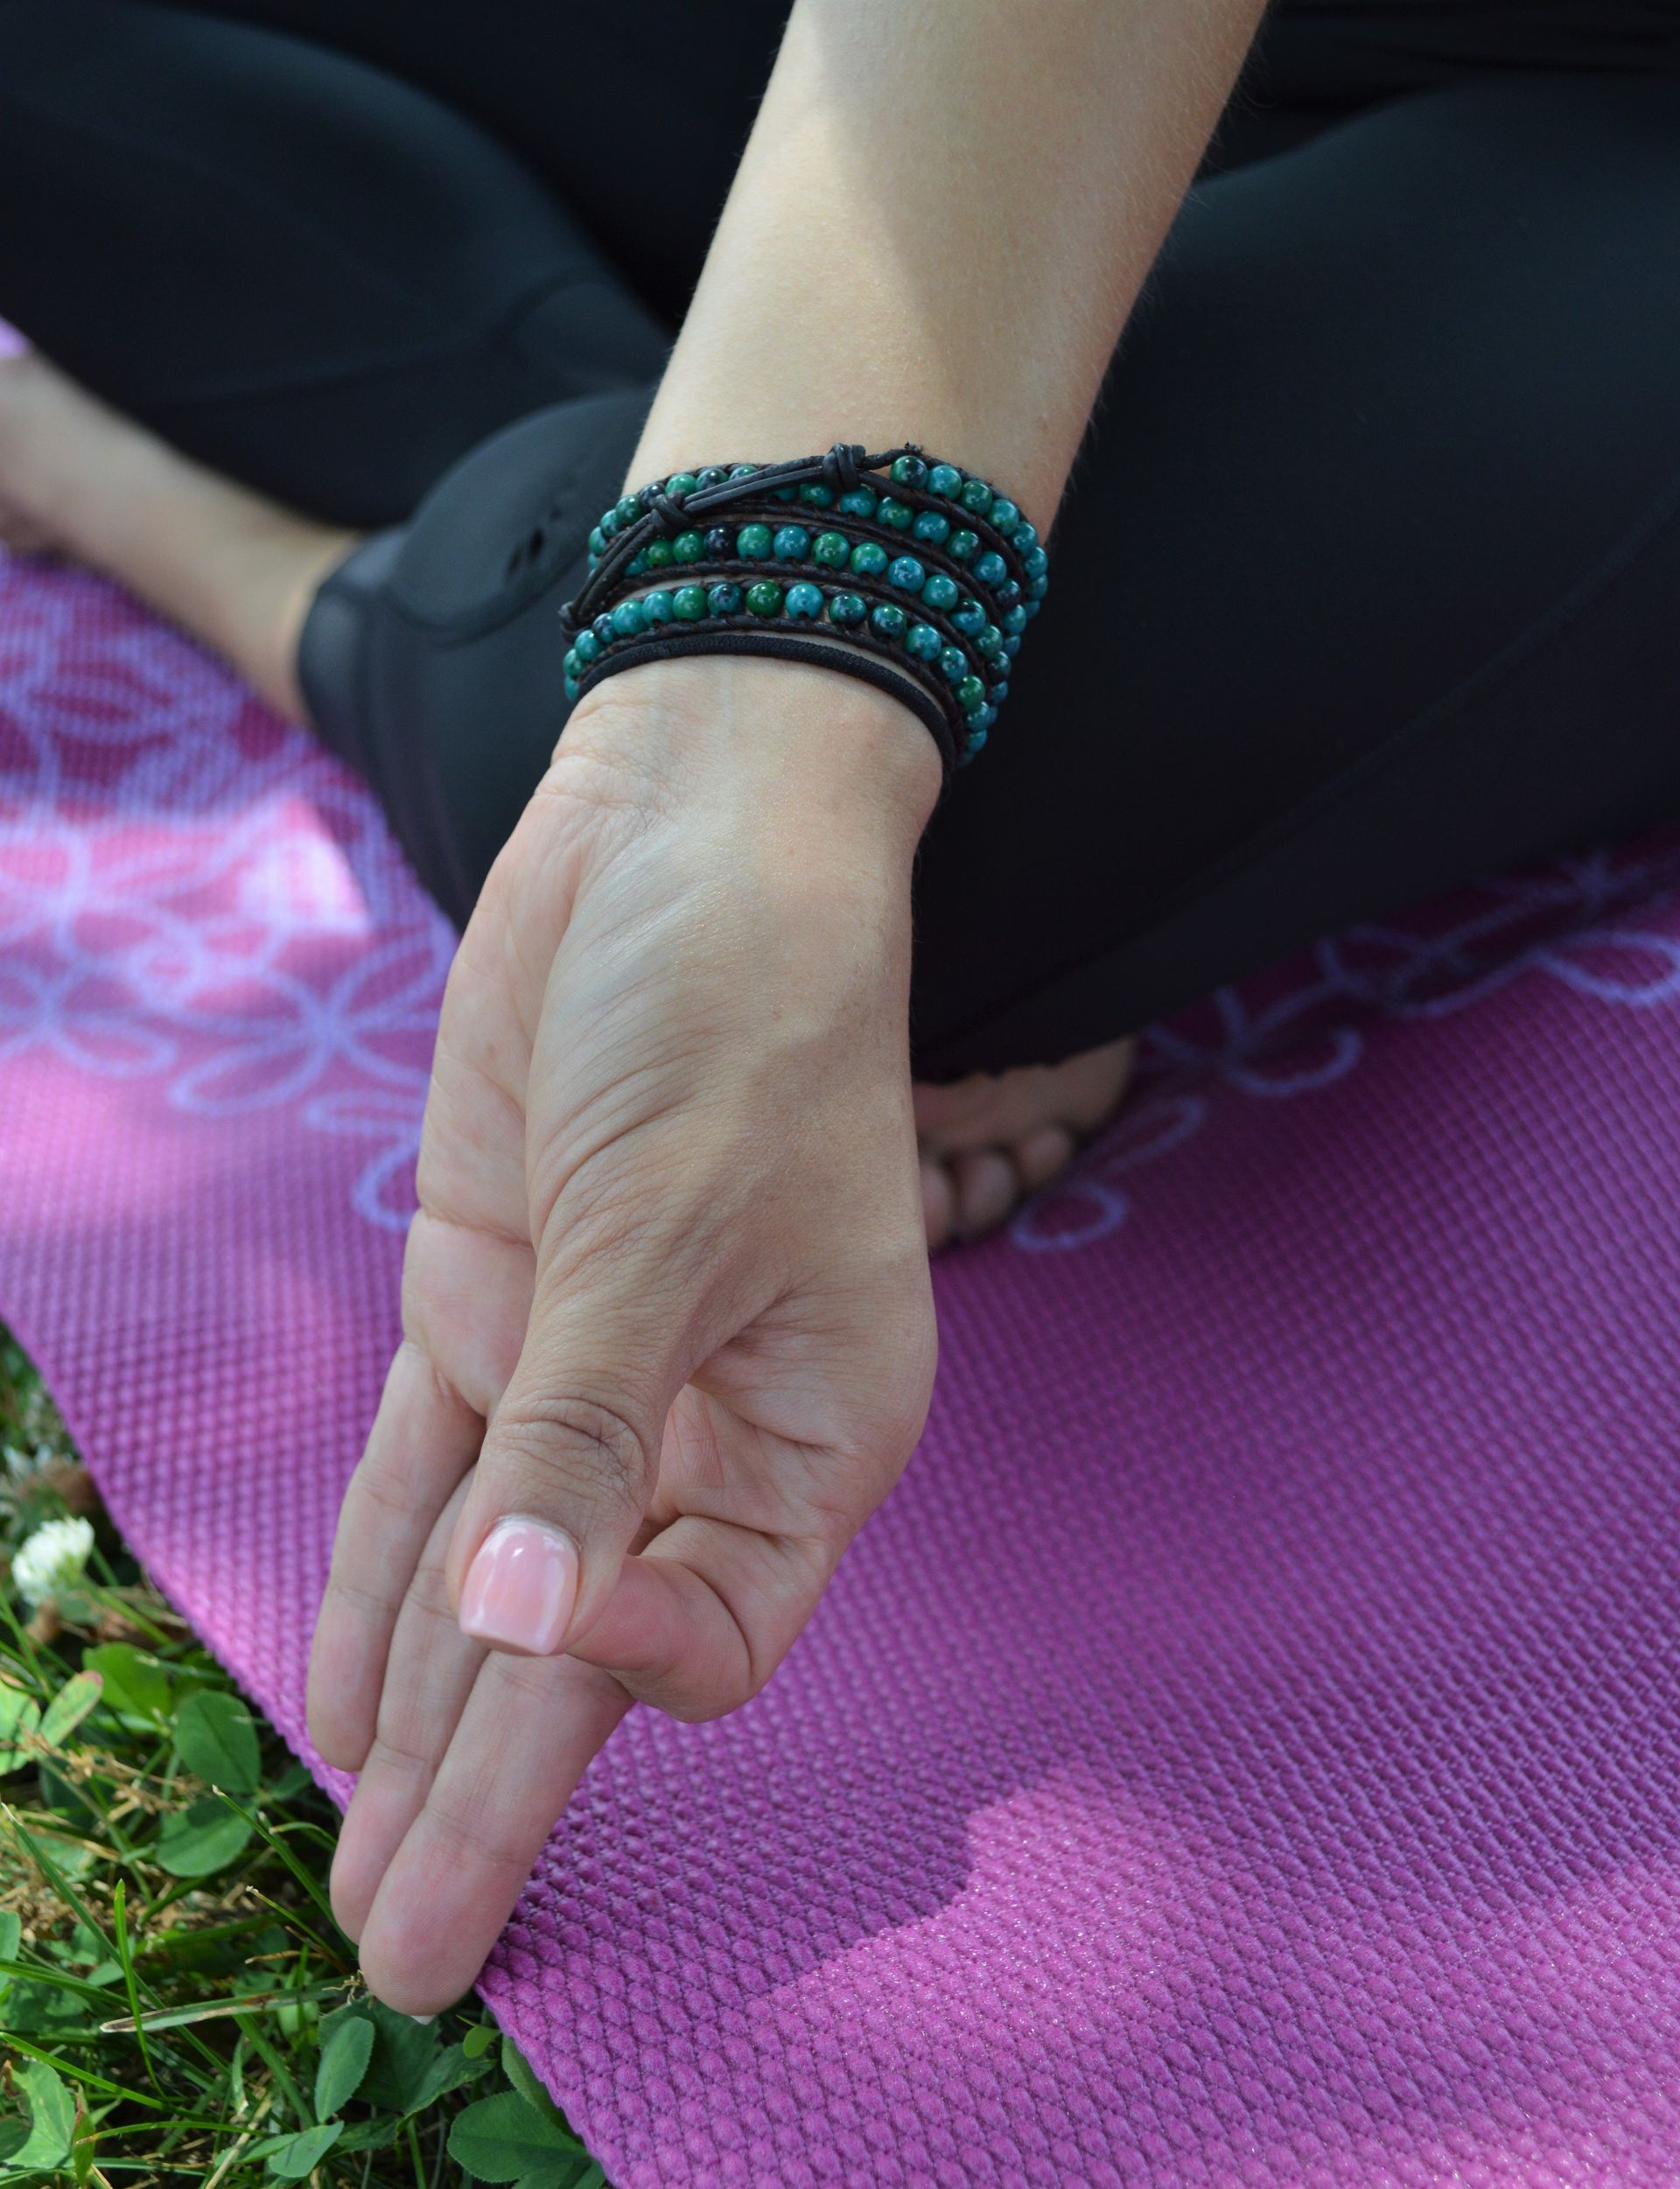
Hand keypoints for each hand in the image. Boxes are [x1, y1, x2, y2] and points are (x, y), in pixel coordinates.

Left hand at [304, 654, 941, 2012]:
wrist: (690, 825)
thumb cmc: (742, 1009)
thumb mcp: (669, 1222)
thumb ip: (591, 1429)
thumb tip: (528, 1631)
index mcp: (819, 1420)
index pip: (719, 1624)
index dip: (634, 1671)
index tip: (548, 1644)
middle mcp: (705, 1420)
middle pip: (585, 1646)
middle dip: (494, 1801)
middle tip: (410, 1962)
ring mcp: (589, 1368)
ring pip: (494, 1581)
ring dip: (427, 1727)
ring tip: (368, 1882)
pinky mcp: (499, 1301)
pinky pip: (432, 1473)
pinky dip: (381, 1578)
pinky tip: (346, 1698)